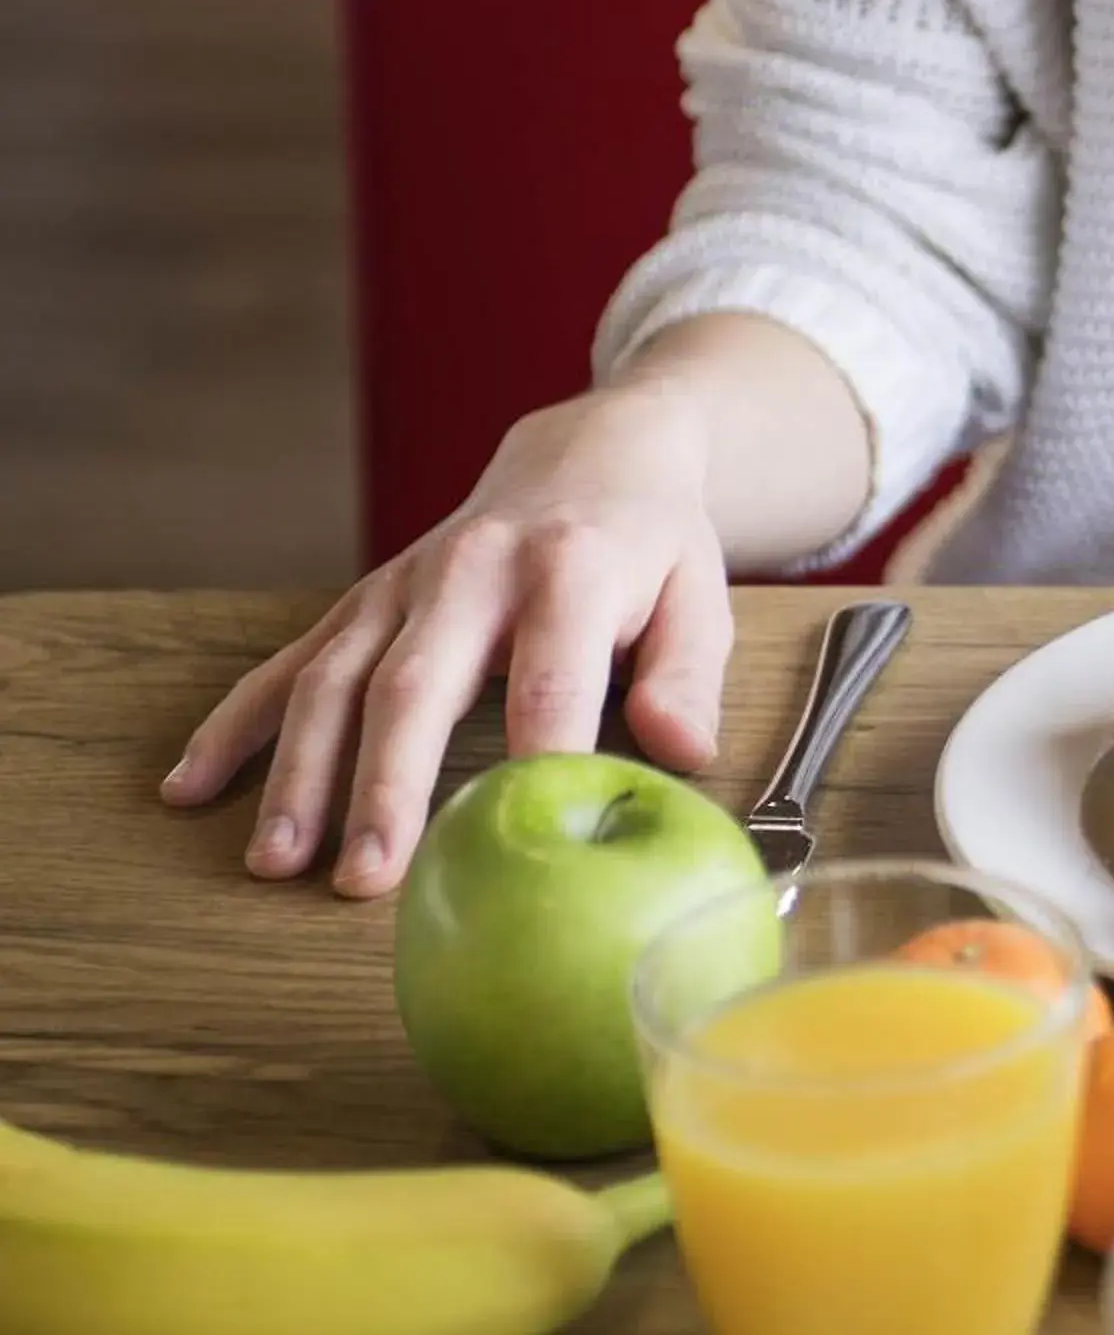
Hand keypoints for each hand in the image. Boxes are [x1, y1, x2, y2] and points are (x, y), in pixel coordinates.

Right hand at [160, 386, 732, 898]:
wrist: (590, 455)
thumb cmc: (649, 544)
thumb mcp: (700, 595)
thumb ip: (687, 676)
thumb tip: (678, 750)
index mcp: (569, 572)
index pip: (549, 683)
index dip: (533, 765)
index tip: (515, 848)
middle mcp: (472, 573)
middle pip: (414, 687)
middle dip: (383, 788)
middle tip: (364, 879)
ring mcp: (404, 586)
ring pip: (333, 680)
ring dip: (299, 773)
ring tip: (276, 861)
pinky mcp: (364, 602)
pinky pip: (288, 662)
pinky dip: (237, 724)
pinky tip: (192, 784)